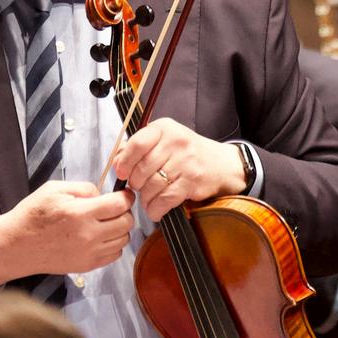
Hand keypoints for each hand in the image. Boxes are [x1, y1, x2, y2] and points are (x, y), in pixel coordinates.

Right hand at [0, 179, 135, 285]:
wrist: (17, 245)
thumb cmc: (33, 215)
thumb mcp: (54, 189)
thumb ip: (84, 188)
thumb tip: (103, 195)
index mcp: (80, 213)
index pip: (119, 205)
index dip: (126, 196)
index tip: (124, 194)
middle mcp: (88, 235)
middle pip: (126, 223)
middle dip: (124, 211)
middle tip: (114, 207)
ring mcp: (89, 253)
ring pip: (124, 240)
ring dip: (120, 229)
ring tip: (106, 222)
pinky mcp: (87, 266)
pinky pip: (114, 255)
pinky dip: (113, 244)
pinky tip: (100, 237)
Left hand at [110, 118, 248, 221]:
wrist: (221, 165)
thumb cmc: (186, 154)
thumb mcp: (163, 141)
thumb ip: (137, 148)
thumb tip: (116, 163)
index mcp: (164, 128)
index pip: (137, 143)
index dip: (125, 161)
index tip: (122, 173)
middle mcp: (175, 141)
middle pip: (142, 168)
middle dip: (136, 184)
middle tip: (139, 187)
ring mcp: (186, 161)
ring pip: (152, 186)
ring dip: (146, 198)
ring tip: (148, 199)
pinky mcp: (193, 181)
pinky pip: (165, 199)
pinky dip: (156, 208)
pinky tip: (156, 209)